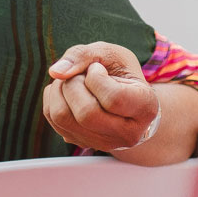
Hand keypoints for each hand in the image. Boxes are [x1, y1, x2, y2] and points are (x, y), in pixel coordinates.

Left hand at [42, 42, 158, 152]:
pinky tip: (69, 92)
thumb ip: (83, 55)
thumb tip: (56, 72)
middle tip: (82, 73)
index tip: (99, 69)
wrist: (123, 96)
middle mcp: (128, 133)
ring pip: (63, 117)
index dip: (96, 77)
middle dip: (74, 83)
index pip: (113, 98)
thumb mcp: (110, 54)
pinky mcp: (81, 143)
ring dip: (59, 89)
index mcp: (145, 108)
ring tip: (74, 80)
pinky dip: (53, 97)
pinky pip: (52, 119)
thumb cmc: (120, 73)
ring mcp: (104, 143)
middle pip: (86, 113)